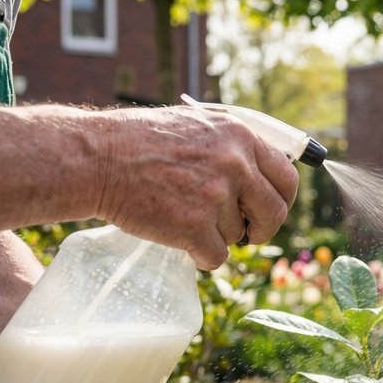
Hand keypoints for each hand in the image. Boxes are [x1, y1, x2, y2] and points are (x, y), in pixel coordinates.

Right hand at [91, 106, 299, 268]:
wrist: (95, 159)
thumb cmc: (141, 142)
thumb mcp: (197, 125)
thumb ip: (235, 146)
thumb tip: (269, 173)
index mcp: (240, 136)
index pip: (287, 177)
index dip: (282, 199)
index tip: (271, 210)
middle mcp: (235, 164)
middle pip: (274, 212)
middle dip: (263, 228)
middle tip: (249, 233)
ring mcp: (215, 196)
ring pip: (238, 235)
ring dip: (216, 234)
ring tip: (183, 215)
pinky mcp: (194, 227)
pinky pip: (216, 257)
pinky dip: (201, 256)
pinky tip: (181, 241)